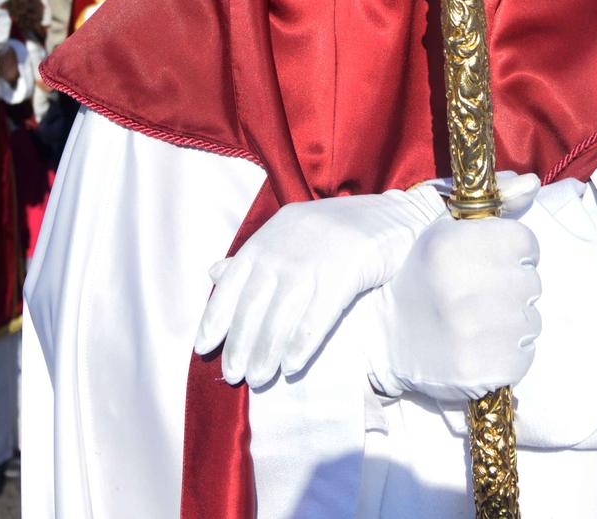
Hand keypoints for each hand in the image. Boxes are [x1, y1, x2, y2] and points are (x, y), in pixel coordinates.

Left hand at [196, 178, 460, 387]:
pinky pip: (318, 313)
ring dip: (267, 350)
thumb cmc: (338, 232)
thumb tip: (214, 273)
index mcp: (269, 237)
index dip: (215, 317)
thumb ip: (253, 257)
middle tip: (233, 376)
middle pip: (254, 303)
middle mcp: (286, 245)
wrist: (393, 217)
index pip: (233, 282)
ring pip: (282, 313)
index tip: (203, 348)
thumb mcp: (290, 235)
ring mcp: (316, 257)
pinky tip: (291, 367)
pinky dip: (301, 343)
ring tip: (259, 379)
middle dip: (240, 342)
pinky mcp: (347, 268)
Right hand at [367, 187, 542, 404]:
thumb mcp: (443, 226)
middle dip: (511, 288)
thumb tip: (532, 183)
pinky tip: (480, 348)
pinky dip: (508, 356)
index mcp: (452, 245)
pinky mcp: (478, 373)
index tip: (489, 261)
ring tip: (477, 323)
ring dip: (512, 323)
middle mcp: (463, 287)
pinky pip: (522, 358)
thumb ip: (492, 201)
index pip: (525, 243)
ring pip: (531, 323)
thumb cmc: (416, 275)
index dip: (511, 252)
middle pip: (531, 283)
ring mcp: (471, 334)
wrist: (379, 338)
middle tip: (478, 295)